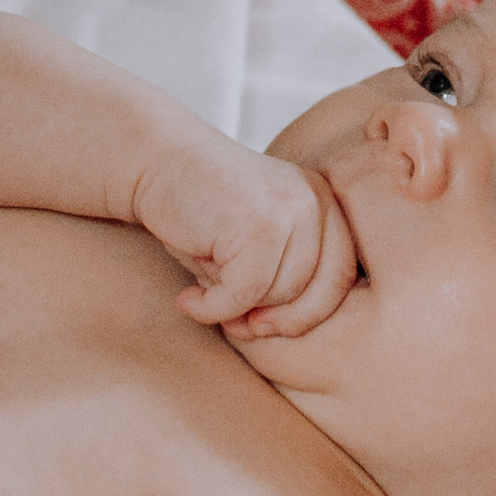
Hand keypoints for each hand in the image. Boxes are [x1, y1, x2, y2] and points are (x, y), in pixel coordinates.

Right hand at [138, 141, 359, 338]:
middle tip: (235, 324)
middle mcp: (315, 201)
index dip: (306, 314)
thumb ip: (277, 283)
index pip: (340, 278)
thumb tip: (274, 332)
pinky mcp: (259, 222)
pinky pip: (245, 293)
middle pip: (316, 292)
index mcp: (324, 204)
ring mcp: (290, 209)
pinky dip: (213, 308)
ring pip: (280, 295)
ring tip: (202, 295)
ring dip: (236, 310)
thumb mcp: (251, 250)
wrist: (155, 162)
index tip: (262, 325)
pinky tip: (188, 298)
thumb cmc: (201, 214)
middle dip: (275, 320)